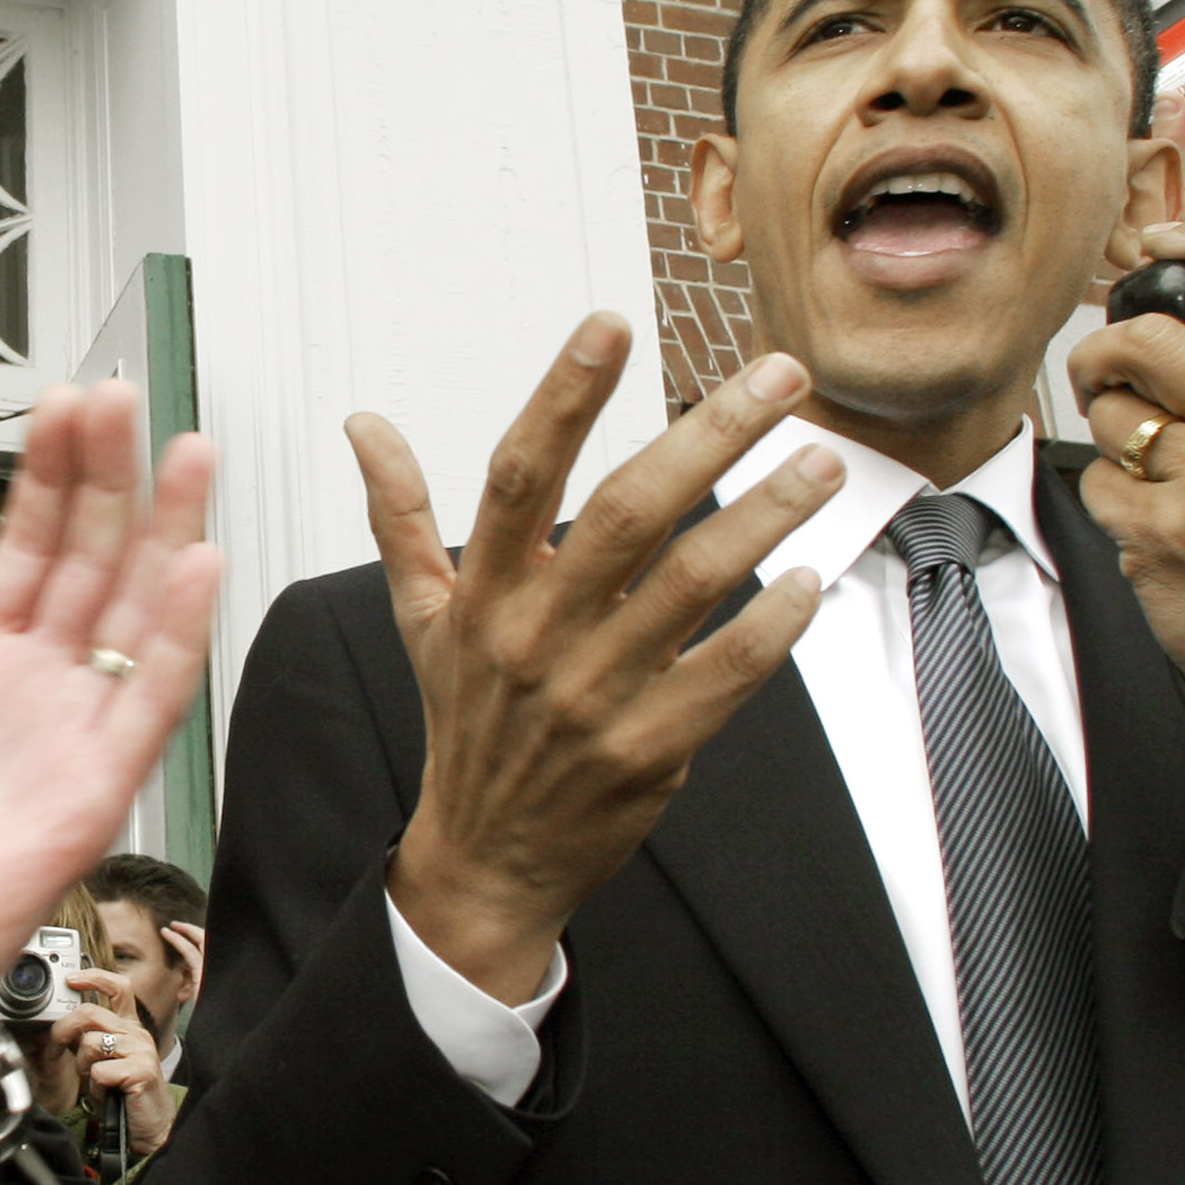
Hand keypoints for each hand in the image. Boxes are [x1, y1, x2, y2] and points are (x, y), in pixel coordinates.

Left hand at [0, 377, 216, 1184]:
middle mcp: (29, 700)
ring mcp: (65, 742)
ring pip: (130, 617)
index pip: (26, 556)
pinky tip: (195, 566)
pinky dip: (172, 637)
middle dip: (109, 478)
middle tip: (124, 396)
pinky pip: (141, 706)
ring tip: (186, 453)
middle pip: (88, 565)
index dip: (47, 479)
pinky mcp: (86, 796)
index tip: (60, 408)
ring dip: (163, 533)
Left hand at [52, 970, 175, 1160]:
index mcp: (130, 1028)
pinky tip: (108, 1095)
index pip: (119, 988)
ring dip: (84, 1068)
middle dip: (63, 1031)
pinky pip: (99, 1071)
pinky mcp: (141, 1070)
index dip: (94, 978)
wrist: (150, 1129)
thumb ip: (89, 1041)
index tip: (72, 980)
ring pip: (90, 1044)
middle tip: (55, 1050)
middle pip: (90, 1014)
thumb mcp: (105, 1062)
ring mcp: (141, 1050)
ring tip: (98, 1083)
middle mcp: (137, 1034)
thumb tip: (61, 1029)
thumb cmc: (124, 1097)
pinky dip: (96, 1088)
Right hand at [364, 316, 843, 1002]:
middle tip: (777, 376)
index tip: (611, 326)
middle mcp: (534, 637)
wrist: (485, 857)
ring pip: (693, 585)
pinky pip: (725, 674)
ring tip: (819, 459)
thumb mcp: (423, 617)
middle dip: (709, 435)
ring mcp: (592, 695)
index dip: (563, 397)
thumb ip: (401, 516)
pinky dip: (774, 624)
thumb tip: (365, 427)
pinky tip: (810, 577)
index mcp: (481, 593)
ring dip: (768, 514)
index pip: (518, 475)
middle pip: (626, 513)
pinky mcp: (647, 749)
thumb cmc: (467, 723)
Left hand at [1072, 219, 1184, 826]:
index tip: (1167, 241)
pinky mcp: (1160, 533)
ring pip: (1113, 413)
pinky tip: (1146, 523)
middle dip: (1106, 349)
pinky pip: (1097, 480)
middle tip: (1102, 371)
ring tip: (1146, 467)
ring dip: (1109, 434)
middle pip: (1154, 338)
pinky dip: (1108, 497)